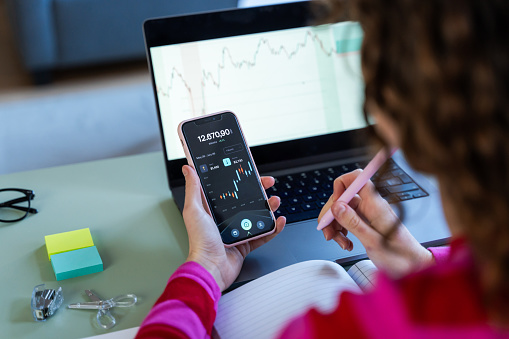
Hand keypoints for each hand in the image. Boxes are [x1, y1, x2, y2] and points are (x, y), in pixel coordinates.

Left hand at [181, 165, 285, 290]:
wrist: (210, 268)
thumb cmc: (199, 242)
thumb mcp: (193, 210)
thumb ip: (192, 188)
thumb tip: (188, 169)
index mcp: (213, 209)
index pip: (230, 189)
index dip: (241, 179)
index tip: (249, 171)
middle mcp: (226, 218)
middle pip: (247, 199)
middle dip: (260, 189)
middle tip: (268, 183)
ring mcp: (238, 230)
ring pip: (257, 214)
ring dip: (269, 206)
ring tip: (274, 201)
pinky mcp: (246, 243)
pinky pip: (264, 233)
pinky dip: (274, 228)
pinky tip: (279, 220)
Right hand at [318, 170, 432, 277]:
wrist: (413, 266)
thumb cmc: (400, 257)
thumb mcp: (374, 242)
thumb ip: (354, 223)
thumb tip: (337, 207)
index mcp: (376, 205)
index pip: (357, 178)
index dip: (341, 185)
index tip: (334, 204)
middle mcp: (371, 205)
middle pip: (344, 196)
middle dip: (332, 213)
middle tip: (329, 231)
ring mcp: (368, 213)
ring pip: (342, 209)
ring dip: (335, 224)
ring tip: (340, 241)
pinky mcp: (366, 222)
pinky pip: (347, 219)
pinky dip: (341, 230)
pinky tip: (346, 242)